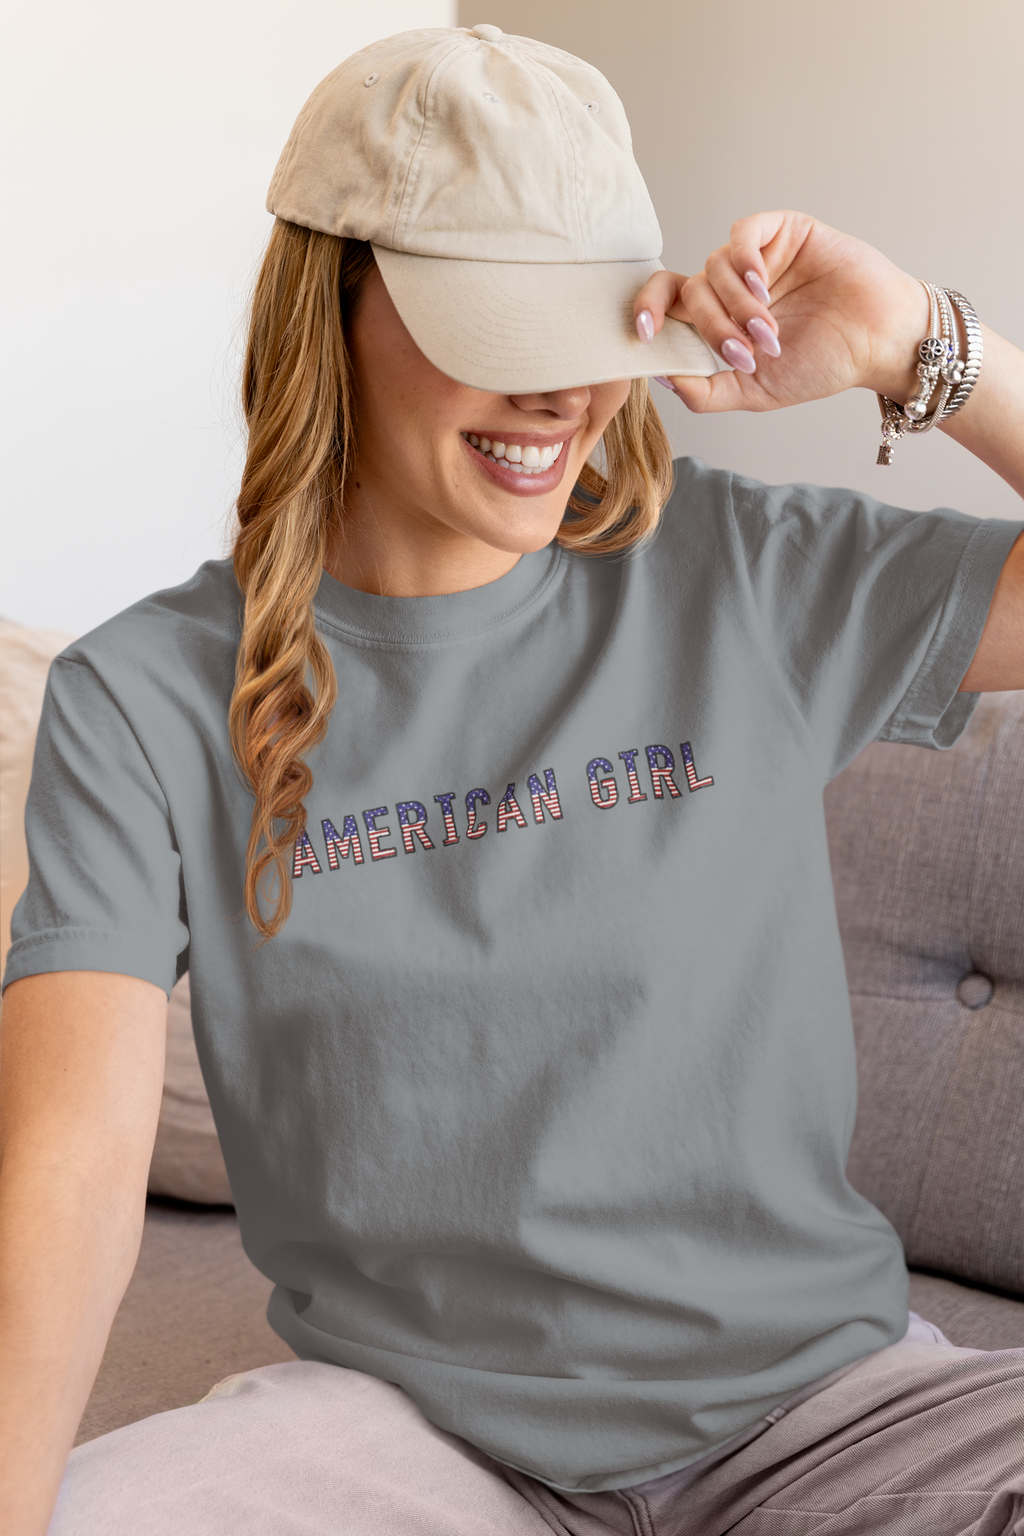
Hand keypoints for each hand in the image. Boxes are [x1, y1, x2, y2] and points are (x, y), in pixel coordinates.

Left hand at [635, 211, 930, 412]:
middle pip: (690, 292)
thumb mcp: (753, 393)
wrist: (876, 345)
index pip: (665, 304)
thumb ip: (705, 391)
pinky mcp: (782, 232)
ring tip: (770, 334)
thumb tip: (659, 374)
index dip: (645, 311)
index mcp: (717, 321)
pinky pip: (741, 234)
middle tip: (746, 352)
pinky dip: (744, 261)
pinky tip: (761, 287)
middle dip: (712, 327)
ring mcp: (755, 257)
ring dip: (737, 307)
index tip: (642, 334)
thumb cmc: (820, 365)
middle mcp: (730, 287)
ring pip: (714, 268)